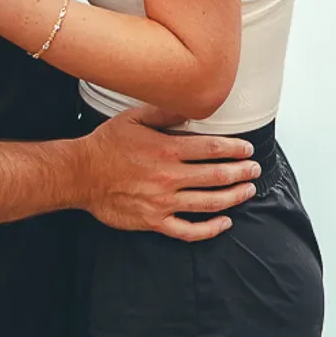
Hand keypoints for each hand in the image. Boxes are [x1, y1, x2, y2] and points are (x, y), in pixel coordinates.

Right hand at [78, 106, 258, 242]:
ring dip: (233, 197)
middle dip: (241, 172)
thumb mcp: (134, 118)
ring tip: (247, 191)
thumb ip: (165, 111)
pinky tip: (224, 222)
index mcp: (167, 150)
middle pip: (216, 176)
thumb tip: (191, 106)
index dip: (234, 149)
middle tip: (254, 170)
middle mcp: (169, 177)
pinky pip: (188, 231)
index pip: (211, 149)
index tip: (247, 150)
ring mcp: (163, 202)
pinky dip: (210, 229)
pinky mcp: (154, 221)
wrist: (81, 174)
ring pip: (208, 203)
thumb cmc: (107, 144)